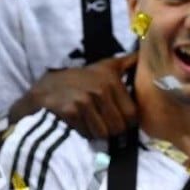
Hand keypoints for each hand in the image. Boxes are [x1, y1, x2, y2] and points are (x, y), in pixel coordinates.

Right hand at [11, 53, 137, 137]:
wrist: (44, 90)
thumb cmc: (80, 80)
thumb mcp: (105, 67)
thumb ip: (127, 63)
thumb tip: (144, 55)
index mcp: (111, 80)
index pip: (133, 115)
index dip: (127, 122)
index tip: (118, 118)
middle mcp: (99, 89)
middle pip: (119, 126)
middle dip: (112, 129)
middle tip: (101, 121)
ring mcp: (84, 100)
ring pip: (104, 133)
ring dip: (97, 132)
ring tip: (89, 120)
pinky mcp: (70, 111)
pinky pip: (87, 134)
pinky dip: (83, 133)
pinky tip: (77, 122)